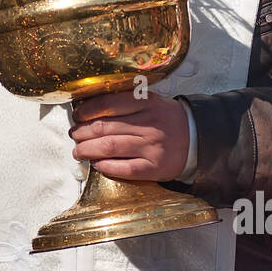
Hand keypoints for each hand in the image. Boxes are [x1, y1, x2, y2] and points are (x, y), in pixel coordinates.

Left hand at [69, 90, 189, 181]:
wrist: (198, 139)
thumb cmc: (167, 119)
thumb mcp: (151, 102)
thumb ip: (125, 103)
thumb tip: (90, 109)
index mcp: (147, 103)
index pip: (108, 104)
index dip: (87, 111)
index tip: (77, 116)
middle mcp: (148, 124)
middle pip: (104, 127)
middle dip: (82, 132)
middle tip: (74, 135)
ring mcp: (151, 147)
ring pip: (109, 147)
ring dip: (87, 150)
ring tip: (78, 151)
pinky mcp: (154, 167)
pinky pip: (123, 169)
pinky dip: (106, 167)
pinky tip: (97, 164)